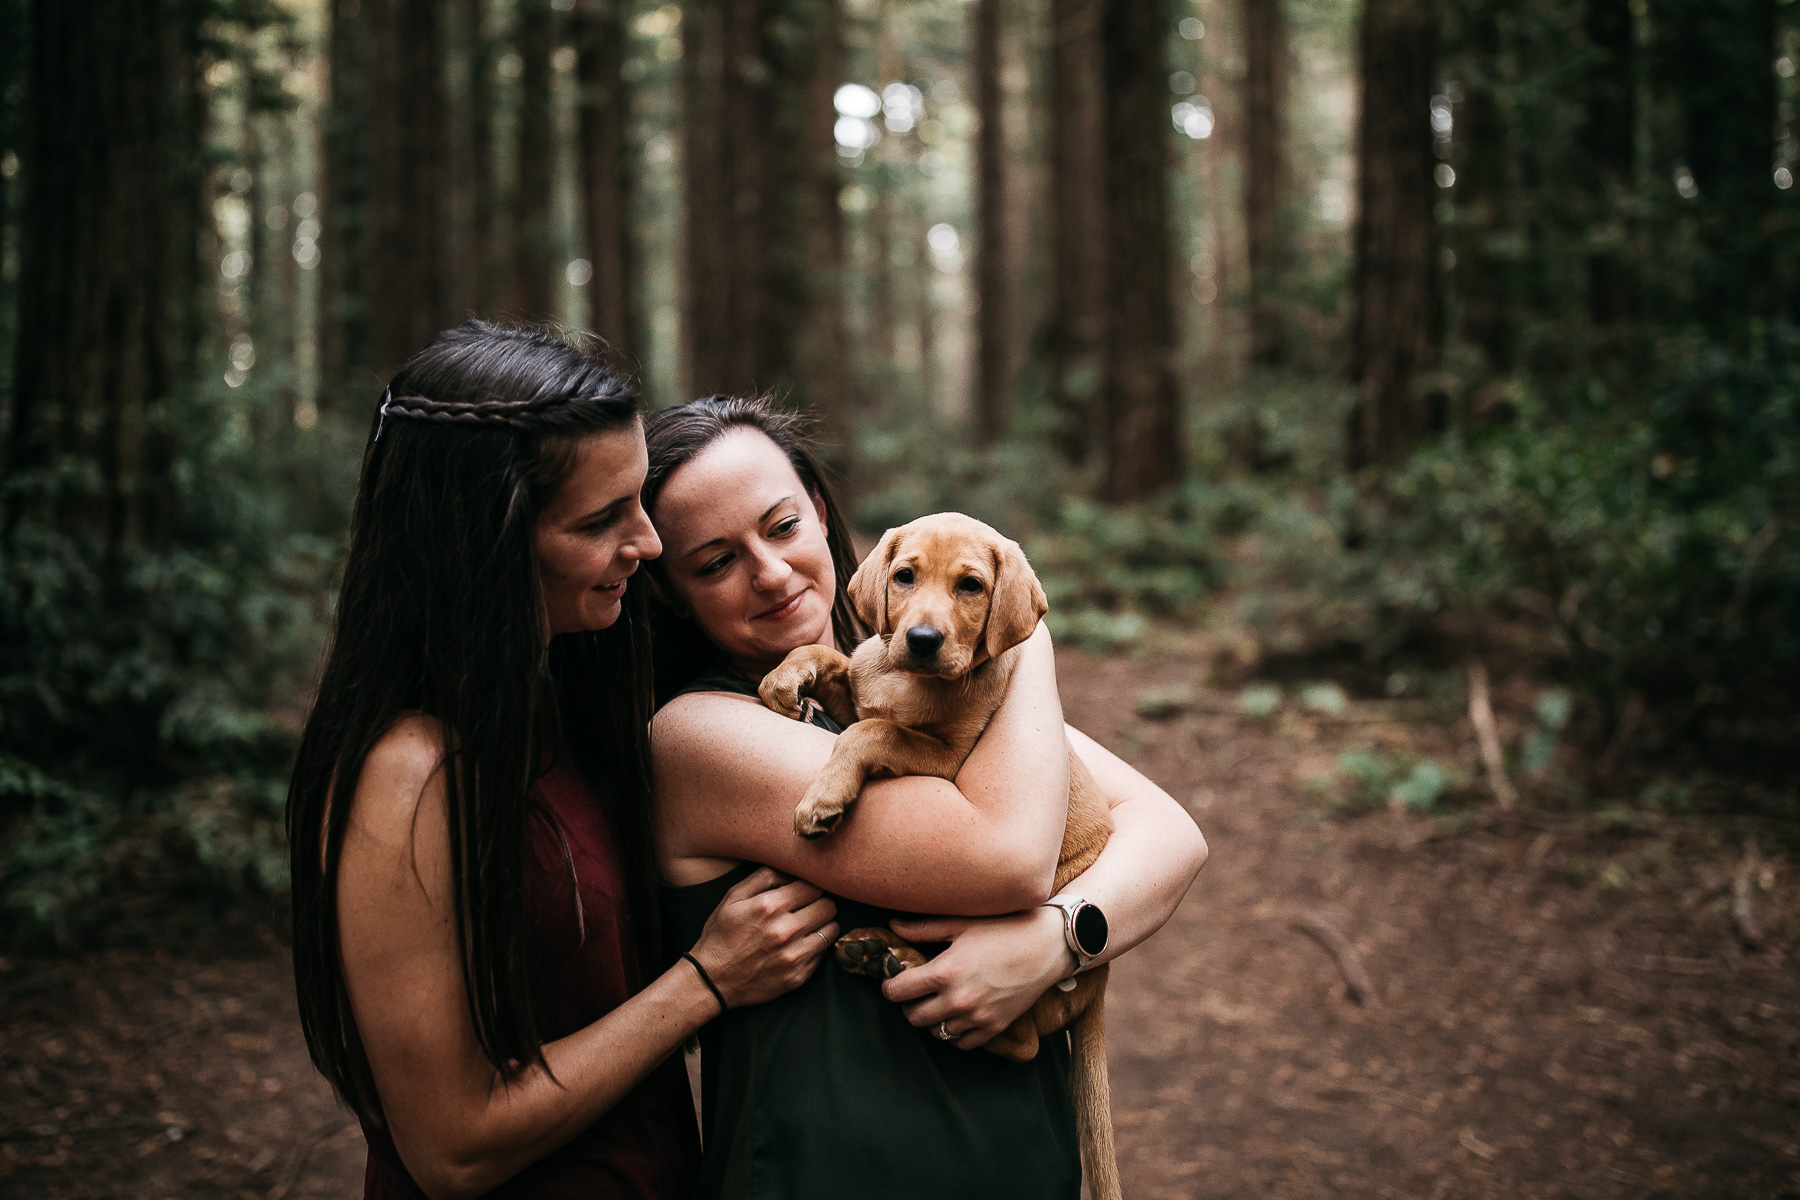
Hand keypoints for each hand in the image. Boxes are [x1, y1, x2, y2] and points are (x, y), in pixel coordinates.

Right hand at [690, 868, 837, 1009]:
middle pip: (828, 906)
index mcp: (770, 907)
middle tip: (809, 907)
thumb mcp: (733, 897)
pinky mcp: (798, 976)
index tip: (805, 891)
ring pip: (831, 929)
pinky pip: (822, 954)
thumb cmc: (722, 935)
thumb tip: (792, 869)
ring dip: (823, 925)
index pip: (813, 886)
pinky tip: (799, 945)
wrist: (712, 980)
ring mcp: (793, 956)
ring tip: (808, 925)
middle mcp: (785, 931)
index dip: (811, 886)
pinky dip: (815, 946)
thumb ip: (765, 876)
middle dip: (820, 903)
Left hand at [879, 907, 1073, 1048]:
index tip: (896, 980)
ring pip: (936, 1032)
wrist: (1048, 946)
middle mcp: (958, 1000)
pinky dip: (955, 1032)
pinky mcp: (995, 1027)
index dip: (891, 985)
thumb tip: (892, 927)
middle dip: (909, 1004)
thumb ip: (923, 929)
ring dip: (932, 1019)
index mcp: (945, 972)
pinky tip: (958, 1014)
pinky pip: (961, 1043)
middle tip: (916, 991)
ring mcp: (977, 1017)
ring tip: (938, 1001)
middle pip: (913, 1017)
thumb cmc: (1004, 928)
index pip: (897, 992)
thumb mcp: (961, 923)